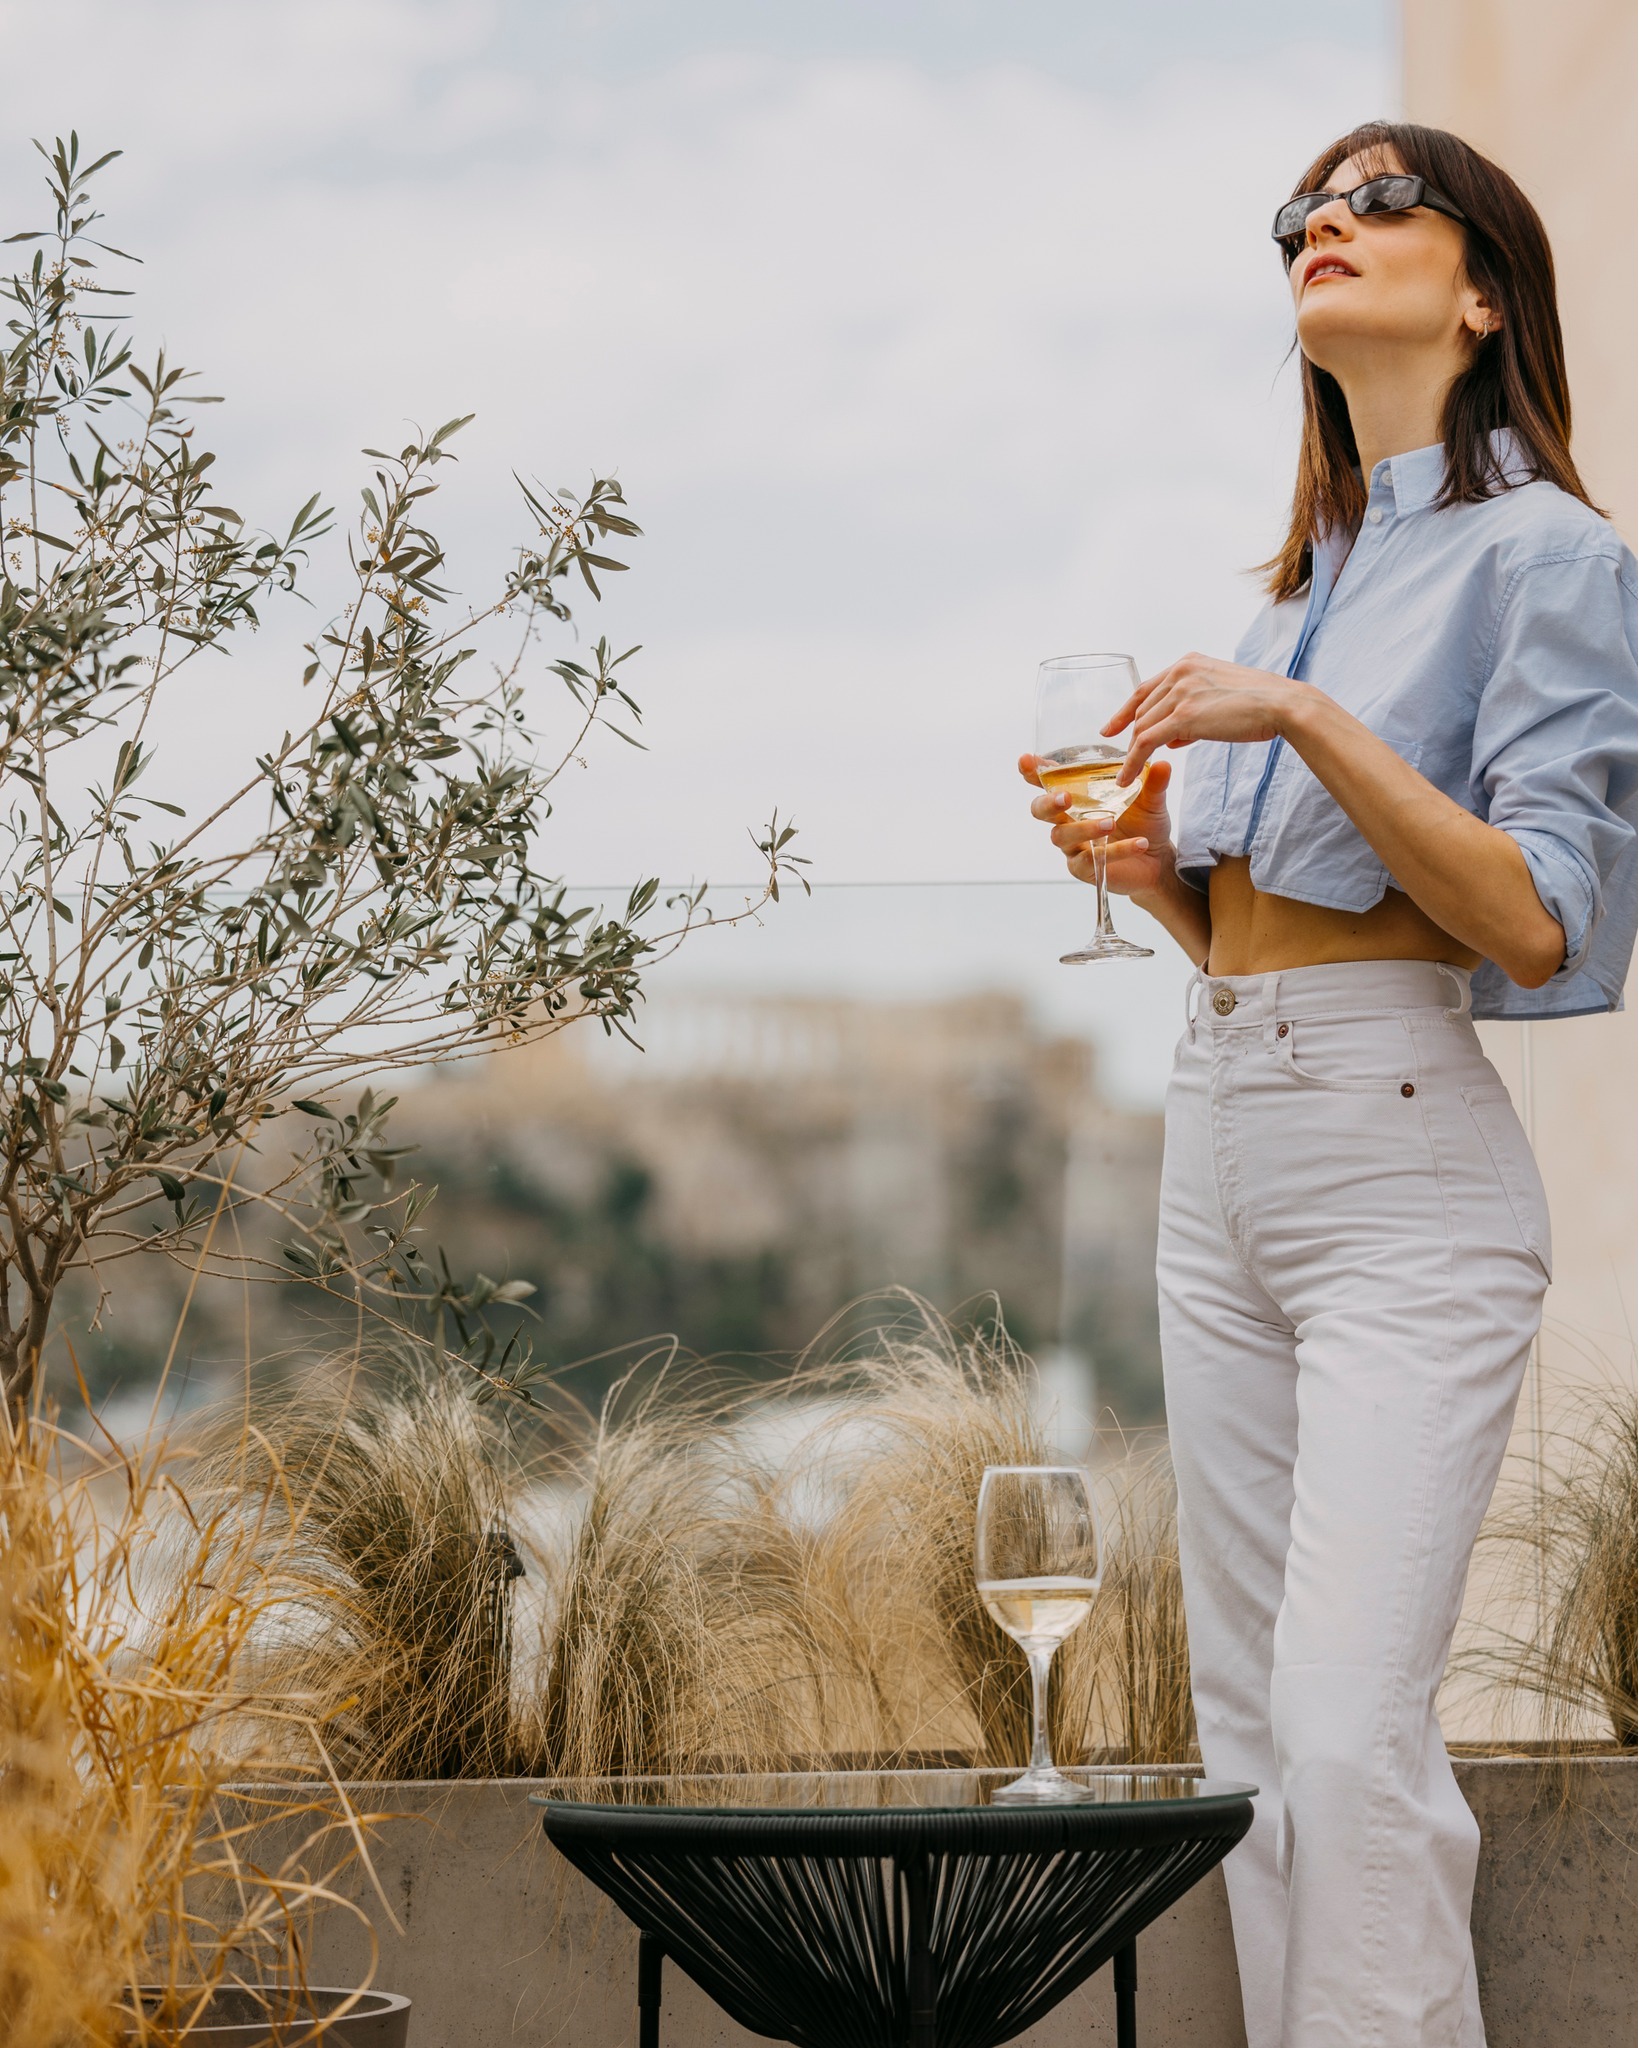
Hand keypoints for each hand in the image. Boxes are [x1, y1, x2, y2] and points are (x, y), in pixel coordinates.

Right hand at [1019, 753, 1175, 896]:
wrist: (1158, 860)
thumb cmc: (1145, 824)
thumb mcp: (1152, 800)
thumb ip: (1153, 782)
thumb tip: (1163, 763)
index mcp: (1077, 798)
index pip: (1048, 782)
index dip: (1032, 772)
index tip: (1026, 760)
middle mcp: (1068, 820)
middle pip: (1040, 810)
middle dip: (1047, 802)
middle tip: (1065, 797)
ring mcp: (1073, 846)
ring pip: (1062, 836)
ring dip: (1084, 828)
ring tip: (1111, 822)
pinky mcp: (1084, 869)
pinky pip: (1090, 859)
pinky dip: (1116, 850)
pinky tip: (1139, 843)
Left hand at [1106, 653, 1315, 783]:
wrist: (1282, 704)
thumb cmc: (1260, 703)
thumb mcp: (1219, 698)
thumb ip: (1192, 711)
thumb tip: (1172, 738)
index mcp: (1188, 664)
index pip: (1146, 689)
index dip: (1125, 710)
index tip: (1111, 727)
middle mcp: (1180, 673)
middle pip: (1142, 710)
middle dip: (1129, 737)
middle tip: (1123, 761)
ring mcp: (1181, 693)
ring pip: (1142, 727)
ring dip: (1131, 754)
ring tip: (1126, 775)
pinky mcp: (1184, 716)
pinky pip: (1147, 742)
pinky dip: (1133, 762)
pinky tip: (1127, 778)